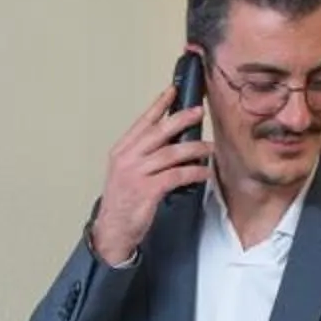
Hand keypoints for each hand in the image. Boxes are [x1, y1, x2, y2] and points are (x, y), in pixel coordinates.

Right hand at [89, 88, 212, 265]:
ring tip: (208, 148)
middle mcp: (128, 158)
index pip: (143, 122)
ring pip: (172, 153)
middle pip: (159, 132)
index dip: (159, 105)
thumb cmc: (122, 202)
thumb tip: (170, 141)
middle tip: (198, 111)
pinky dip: (193, 172)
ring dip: (194, 149)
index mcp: (122, 151)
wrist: (112, 230)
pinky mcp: (148, 190)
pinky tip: (203, 172)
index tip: (173, 90)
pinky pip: (177, 175)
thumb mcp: (126, 172)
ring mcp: (137, 174)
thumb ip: (143, 155)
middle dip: (181, 119)